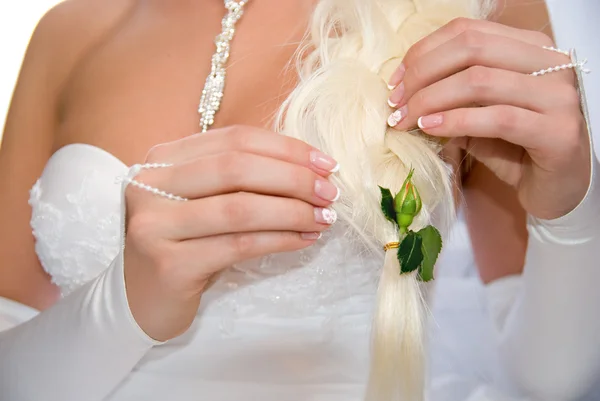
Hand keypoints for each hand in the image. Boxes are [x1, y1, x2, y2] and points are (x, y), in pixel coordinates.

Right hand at [123, 125, 339, 340]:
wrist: (141, 299)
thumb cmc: (183, 244)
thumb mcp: (201, 201)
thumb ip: (238, 178)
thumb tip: (309, 170)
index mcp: (164, 159)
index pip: (234, 139)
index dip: (286, 148)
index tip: (325, 163)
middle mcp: (152, 185)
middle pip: (237, 168)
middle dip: (294, 178)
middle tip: (330, 193)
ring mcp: (155, 225)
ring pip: (240, 208)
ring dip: (292, 211)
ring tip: (324, 218)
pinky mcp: (169, 264)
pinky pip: (238, 245)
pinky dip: (279, 240)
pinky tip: (303, 240)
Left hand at [386, 18, 590, 219]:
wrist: (557, 190)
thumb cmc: (515, 149)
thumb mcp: (476, 116)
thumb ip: (450, 97)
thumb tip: (403, 90)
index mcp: (530, 48)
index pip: (469, 32)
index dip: (424, 53)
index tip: (396, 81)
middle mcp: (550, 62)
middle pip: (472, 48)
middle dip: (423, 74)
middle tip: (396, 102)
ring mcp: (558, 95)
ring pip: (481, 80)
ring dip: (431, 99)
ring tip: (406, 119)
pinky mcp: (558, 131)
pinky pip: (497, 118)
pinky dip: (456, 121)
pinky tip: (430, 128)